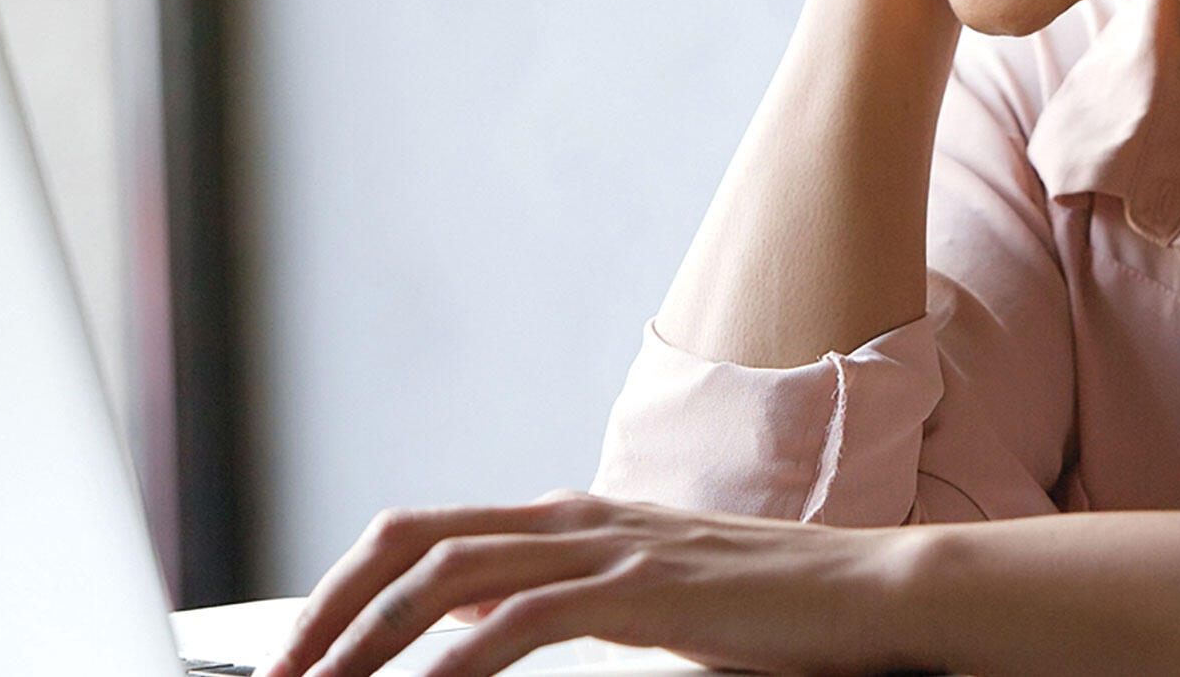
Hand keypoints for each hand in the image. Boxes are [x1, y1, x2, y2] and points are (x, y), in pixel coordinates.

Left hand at [259, 490, 923, 676]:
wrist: (877, 595)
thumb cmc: (775, 613)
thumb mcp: (652, 605)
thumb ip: (573, 608)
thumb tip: (483, 640)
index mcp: (571, 520)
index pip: (426, 535)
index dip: (347, 589)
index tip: (301, 657)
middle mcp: (575, 517)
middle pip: (410, 542)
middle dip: (327, 610)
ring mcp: (608, 545)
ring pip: (446, 576)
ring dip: (366, 641)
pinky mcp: (642, 587)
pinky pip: (518, 621)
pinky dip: (451, 663)